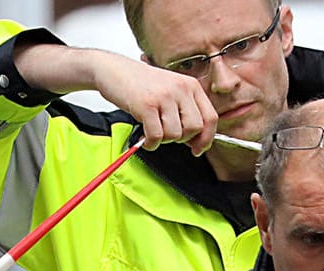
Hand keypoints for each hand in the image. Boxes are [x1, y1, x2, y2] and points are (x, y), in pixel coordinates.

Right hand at [13, 44, 219, 153]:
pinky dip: (151, 143)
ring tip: (153, 131)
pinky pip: (156, 136)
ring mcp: (164, 96)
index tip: (197, 148)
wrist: (112, 69)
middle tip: (168, 135)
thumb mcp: (171, 90)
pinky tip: (146, 138)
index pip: (211, 118)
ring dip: (164, 140)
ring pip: (176, 134)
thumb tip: (198, 142)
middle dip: (183, 139)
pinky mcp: (146, 105)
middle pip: (195, 128)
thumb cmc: (141, 84)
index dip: (207, 138)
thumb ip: (186, 110)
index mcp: (191, 85)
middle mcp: (180, 89)